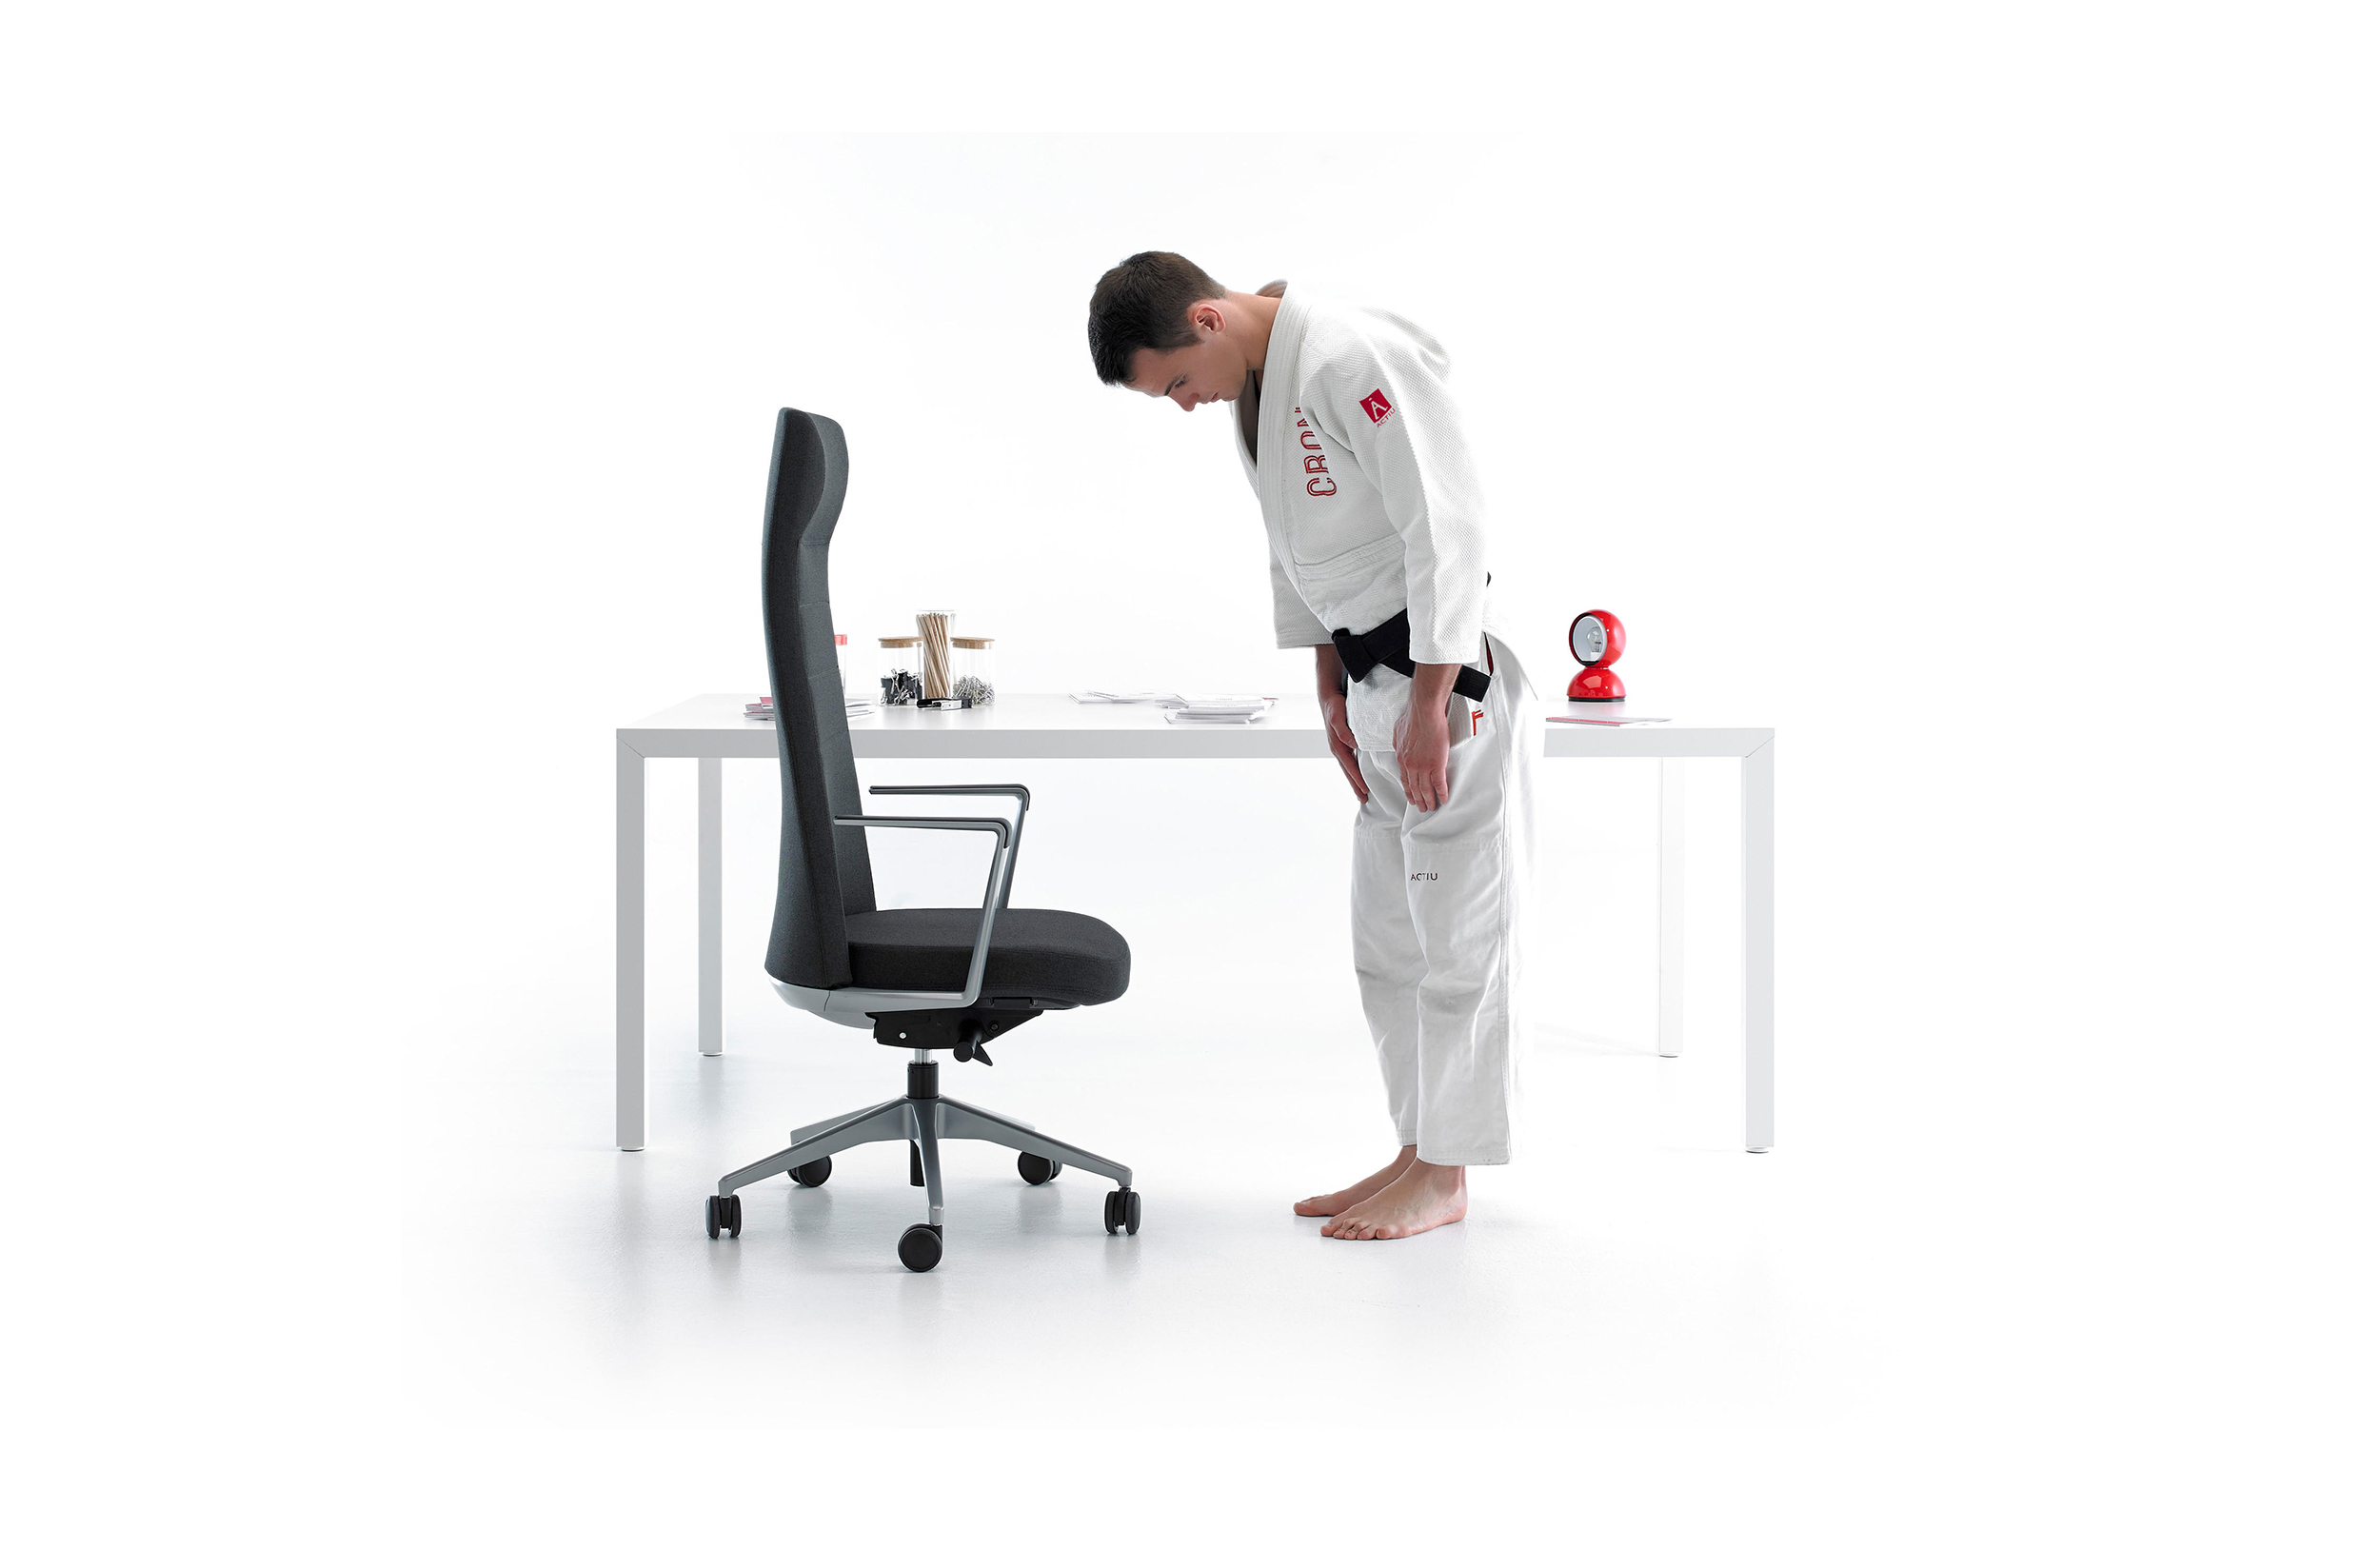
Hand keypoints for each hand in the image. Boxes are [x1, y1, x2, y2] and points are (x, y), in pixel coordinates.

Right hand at [1322, 691, 1368, 802]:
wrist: (1329, 698)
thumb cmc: (1334, 706)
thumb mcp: (1338, 717)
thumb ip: (1344, 731)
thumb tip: (1353, 745)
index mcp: (1337, 746)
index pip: (1350, 767)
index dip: (1357, 779)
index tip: (1365, 791)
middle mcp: (1338, 748)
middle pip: (1348, 772)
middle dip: (1355, 786)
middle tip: (1363, 799)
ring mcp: (1340, 746)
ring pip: (1348, 768)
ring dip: (1355, 780)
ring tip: (1361, 791)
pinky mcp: (1343, 742)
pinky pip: (1349, 760)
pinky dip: (1354, 770)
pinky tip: (1358, 773)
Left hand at [1393, 695, 1451, 810]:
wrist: (1424, 712)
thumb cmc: (1413, 717)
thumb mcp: (1397, 732)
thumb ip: (1398, 743)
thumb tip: (1397, 747)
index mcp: (1402, 758)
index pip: (1404, 779)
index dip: (1408, 791)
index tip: (1411, 798)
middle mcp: (1410, 765)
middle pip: (1414, 788)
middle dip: (1418, 800)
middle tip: (1422, 808)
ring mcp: (1423, 766)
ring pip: (1426, 789)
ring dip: (1430, 800)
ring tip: (1433, 807)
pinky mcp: (1436, 765)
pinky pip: (1439, 784)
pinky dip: (1442, 793)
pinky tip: (1444, 799)